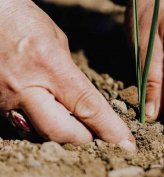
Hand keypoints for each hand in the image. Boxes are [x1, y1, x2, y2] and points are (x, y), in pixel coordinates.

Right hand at [0, 0, 135, 150]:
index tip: (125, 143)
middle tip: (96, 133)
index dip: (109, 128)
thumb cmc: (21, 19)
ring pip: (41, 134)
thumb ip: (70, 74)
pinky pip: (24, 127)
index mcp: (49, 65)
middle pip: (62, 132)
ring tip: (74, 122)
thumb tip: (81, 99)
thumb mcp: (57, 40)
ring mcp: (5, 100)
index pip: (87, 106)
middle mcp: (25, 88)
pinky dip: (42, 126)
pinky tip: (50, 114)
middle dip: (84, 137)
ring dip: (63, 133)